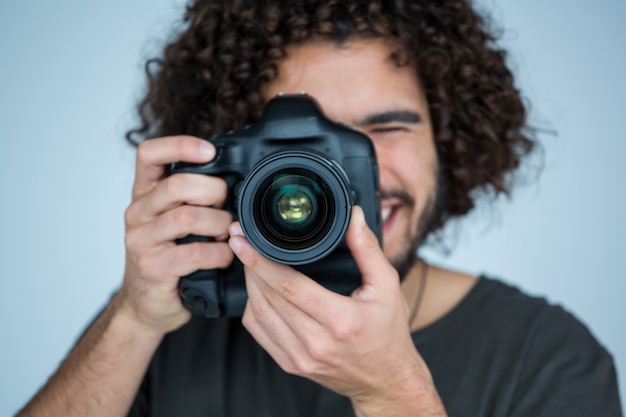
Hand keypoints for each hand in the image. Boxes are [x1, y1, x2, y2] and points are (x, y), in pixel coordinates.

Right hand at [118, 135, 234, 333]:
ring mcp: (141, 240)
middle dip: (214, 191)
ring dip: (219, 224)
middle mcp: (137, 213)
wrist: (147, 305)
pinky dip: (219, 253)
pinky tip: (225, 256)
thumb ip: (191, 200)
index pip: (149, 154)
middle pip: (177, 184)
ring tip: (227, 234)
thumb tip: (234, 183)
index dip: (181, 145)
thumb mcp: (174, 222)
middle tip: (226, 206)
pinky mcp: (152, 267)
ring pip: (187, 217)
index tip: (209, 151)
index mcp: (144, 195)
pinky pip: (195, 252)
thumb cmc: (168, 259)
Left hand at [229, 206, 439, 412]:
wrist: (387, 380)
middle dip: (249, 266)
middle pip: (267, 297)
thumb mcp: (387, 287)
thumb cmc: (389, 333)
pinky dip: (253, 309)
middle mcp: (316, 342)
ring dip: (249, 286)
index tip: (244, 240)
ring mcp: (300, 357)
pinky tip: (257, 292)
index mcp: (340, 320)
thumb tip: (354, 216)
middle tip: (241, 241)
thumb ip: (368, 249)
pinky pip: (259, 333)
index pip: (288, 285)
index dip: (260, 260)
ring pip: (258, 315)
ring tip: (249, 263)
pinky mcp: (291, 365)